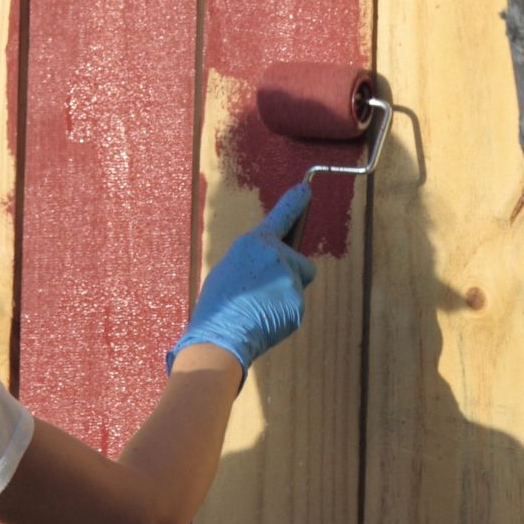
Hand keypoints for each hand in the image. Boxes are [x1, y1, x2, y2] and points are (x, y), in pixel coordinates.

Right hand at [166, 183, 316, 383]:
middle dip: (290, 274)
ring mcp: (288, 278)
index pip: (281, 217)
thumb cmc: (218, 305)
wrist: (219, 335)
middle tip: (263, 292)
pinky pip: (294, 306)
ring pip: (297, 285)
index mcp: (253, 242)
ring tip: (256, 309)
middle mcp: (275, 254)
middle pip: (298, 261)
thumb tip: (272, 264)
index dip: (295, 203)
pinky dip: (283, 314)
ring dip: (283, 296)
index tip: (306, 188)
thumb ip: (254, 260)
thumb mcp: (229, 270)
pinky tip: (263, 320)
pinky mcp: (297, 301)